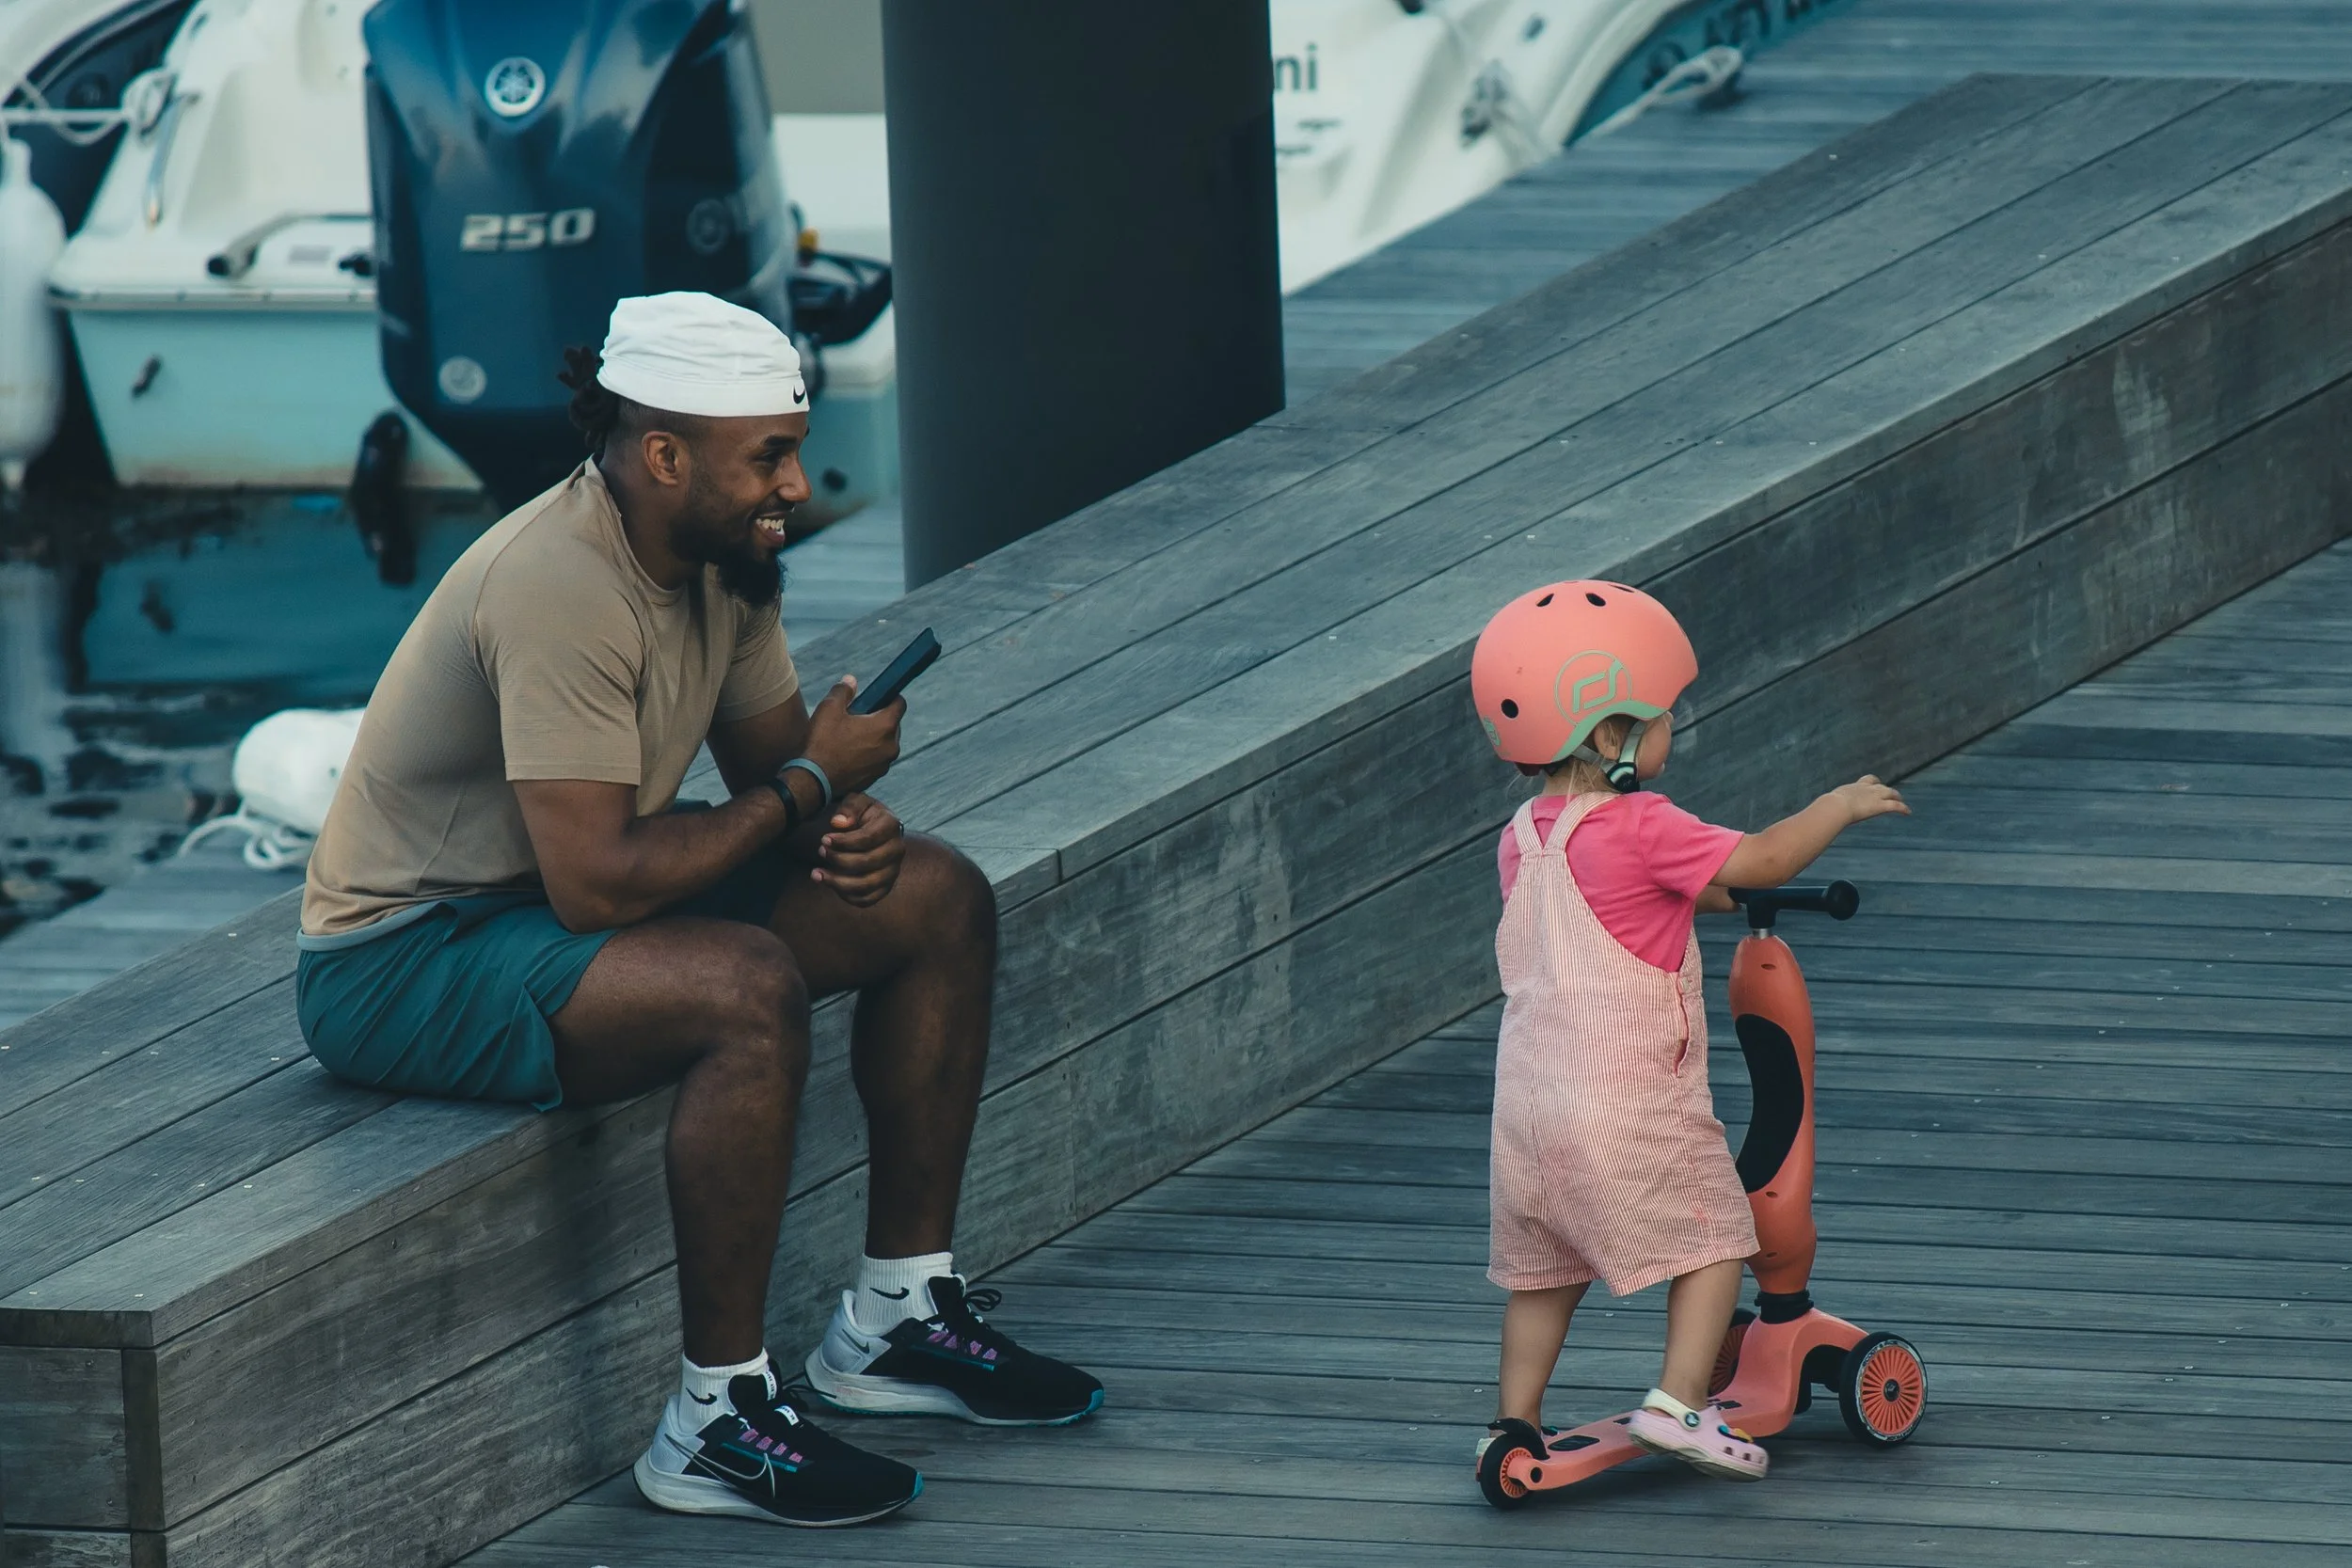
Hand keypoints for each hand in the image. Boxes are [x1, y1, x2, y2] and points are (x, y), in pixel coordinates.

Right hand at [800, 677, 902, 797]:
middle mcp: (891, 746)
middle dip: (879, 718)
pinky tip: (849, 753)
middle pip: (893, 724)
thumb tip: (851, 681)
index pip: (900, 704)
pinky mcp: (876, 777)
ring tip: (851, 736)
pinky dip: (869, 753)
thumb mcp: (829, 709)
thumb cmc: (823, 743)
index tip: (878, 696)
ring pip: (885, 743)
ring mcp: (885, 764)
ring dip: (874, 737)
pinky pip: (877, 759)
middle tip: (857, 717)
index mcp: (885, 726)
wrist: (814, 781)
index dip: (890, 697)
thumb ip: (843, 691)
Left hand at [810, 793, 903, 906]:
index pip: (868, 838)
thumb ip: (849, 808)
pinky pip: (867, 900)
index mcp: (891, 825)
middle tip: (820, 851)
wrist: (876, 829)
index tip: (824, 839)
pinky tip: (830, 885)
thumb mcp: (856, 802)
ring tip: (816, 874)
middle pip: (867, 863)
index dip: (844, 842)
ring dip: (838, 882)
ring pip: (867, 885)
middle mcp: (897, 849)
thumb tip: (838, 823)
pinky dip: (847, 897)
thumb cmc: (862, 814)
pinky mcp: (886, 887)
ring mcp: (893, 871)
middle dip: (838, 860)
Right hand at [1829, 775, 1909, 822]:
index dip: (1872, 783)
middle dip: (1886, 789)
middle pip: (1881, 785)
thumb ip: (1826, 810)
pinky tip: (1908, 812)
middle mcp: (1866, 789)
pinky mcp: (1881, 805)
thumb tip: (1815, 817)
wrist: (1836, 807)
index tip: (1874, 785)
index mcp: (1854, 787)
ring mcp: (1875, 796)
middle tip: (1890, 793)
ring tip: (1901, 800)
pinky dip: (1903, 808)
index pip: (1867, 781)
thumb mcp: (1827, 806)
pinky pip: (1896, 806)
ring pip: (1891, 793)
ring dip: (1897, 797)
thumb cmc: (1828, 808)